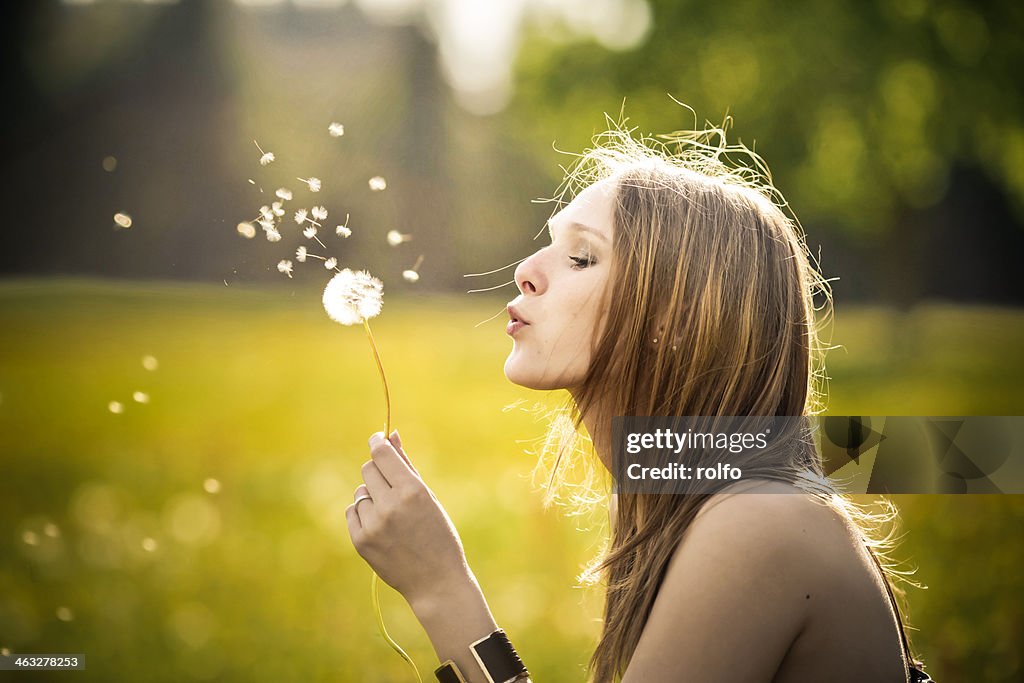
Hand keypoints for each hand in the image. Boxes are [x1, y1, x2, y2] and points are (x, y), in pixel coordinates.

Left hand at [345, 430, 470, 607]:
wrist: (436, 581)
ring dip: (372, 496)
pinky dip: (364, 514)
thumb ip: (406, 464)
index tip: (378, 439)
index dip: (377, 443)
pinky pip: (352, 511)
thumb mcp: (428, 496)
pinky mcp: (360, 541)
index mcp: (412, 491)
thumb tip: (391, 434)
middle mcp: (390, 506)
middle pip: (368, 469)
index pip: (381, 454)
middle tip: (393, 487)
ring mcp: (373, 525)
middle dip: (379, 472)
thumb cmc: (438, 534)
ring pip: (360, 491)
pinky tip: (382, 528)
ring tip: (392, 515)